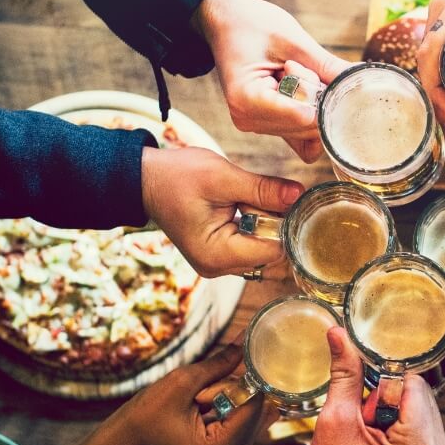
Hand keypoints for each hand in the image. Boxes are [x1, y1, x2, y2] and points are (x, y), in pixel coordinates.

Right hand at [51, 345, 274, 444]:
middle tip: (198, 396)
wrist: (128, 438)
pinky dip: (228, 400)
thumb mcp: (183, 382)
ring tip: (196, 402)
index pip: (254, 405)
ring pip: (252, 407)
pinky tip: (203, 404)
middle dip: (232, 390)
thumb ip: (221, 362)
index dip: (239, 382)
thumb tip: (247, 339)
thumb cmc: (147, 414)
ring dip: (228, 394)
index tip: (214, 378)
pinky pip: (244, 413)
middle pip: (257, 407)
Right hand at [140, 145, 303, 277]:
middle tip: (255, 197)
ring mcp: (219, 265)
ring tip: (244, 202)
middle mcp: (218, 268)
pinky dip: (256, 229)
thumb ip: (263, 189)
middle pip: (273, 256)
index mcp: (218, 255)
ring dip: (265, 227)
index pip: (275, 251)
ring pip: (265, 253)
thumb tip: (298, 195)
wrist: (147, 180)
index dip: (283, 224)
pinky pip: (252, 248)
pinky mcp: (220, 255)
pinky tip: (242, 209)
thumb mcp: (222, 177)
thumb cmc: (176, 177)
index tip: (272, 199)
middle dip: (275, 226)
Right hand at [194, 0, 352, 161]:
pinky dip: (308, 114)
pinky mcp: (265, 124)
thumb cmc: (251, 23)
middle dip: (316, 100)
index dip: (321, 98)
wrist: (226, 21)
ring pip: (307, 133)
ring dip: (311, 104)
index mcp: (247, 100)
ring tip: (288, 73)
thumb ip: (325, 65)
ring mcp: (255, 125)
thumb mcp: (292, 39)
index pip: (303, 118)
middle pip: (308, 129)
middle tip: (295, 66)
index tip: (310, 69)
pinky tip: (296, 88)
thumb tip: (361, 81)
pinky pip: (300, 135)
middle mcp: (248, 120)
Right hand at [294, 328, 444, 444]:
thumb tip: (339, 332)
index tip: (359, 399)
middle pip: (419, 393)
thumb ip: (346, 373)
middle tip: (361, 426)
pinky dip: (398, 424)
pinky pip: (421, 424)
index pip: (411, 382)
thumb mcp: (335, 420)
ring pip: (420, 406)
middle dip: (387, 398)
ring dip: (392, 411)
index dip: (381, 383)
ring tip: (367, 439)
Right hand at [417, 0, 444, 134]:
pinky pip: (433, 43)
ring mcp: (438, 7)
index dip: (438, 93)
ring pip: (427, 54)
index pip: (430, 59)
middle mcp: (440, 8)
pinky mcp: (443, 9)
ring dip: (439, 83)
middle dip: (439, 97)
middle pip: (424, 62)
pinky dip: (441, 67)